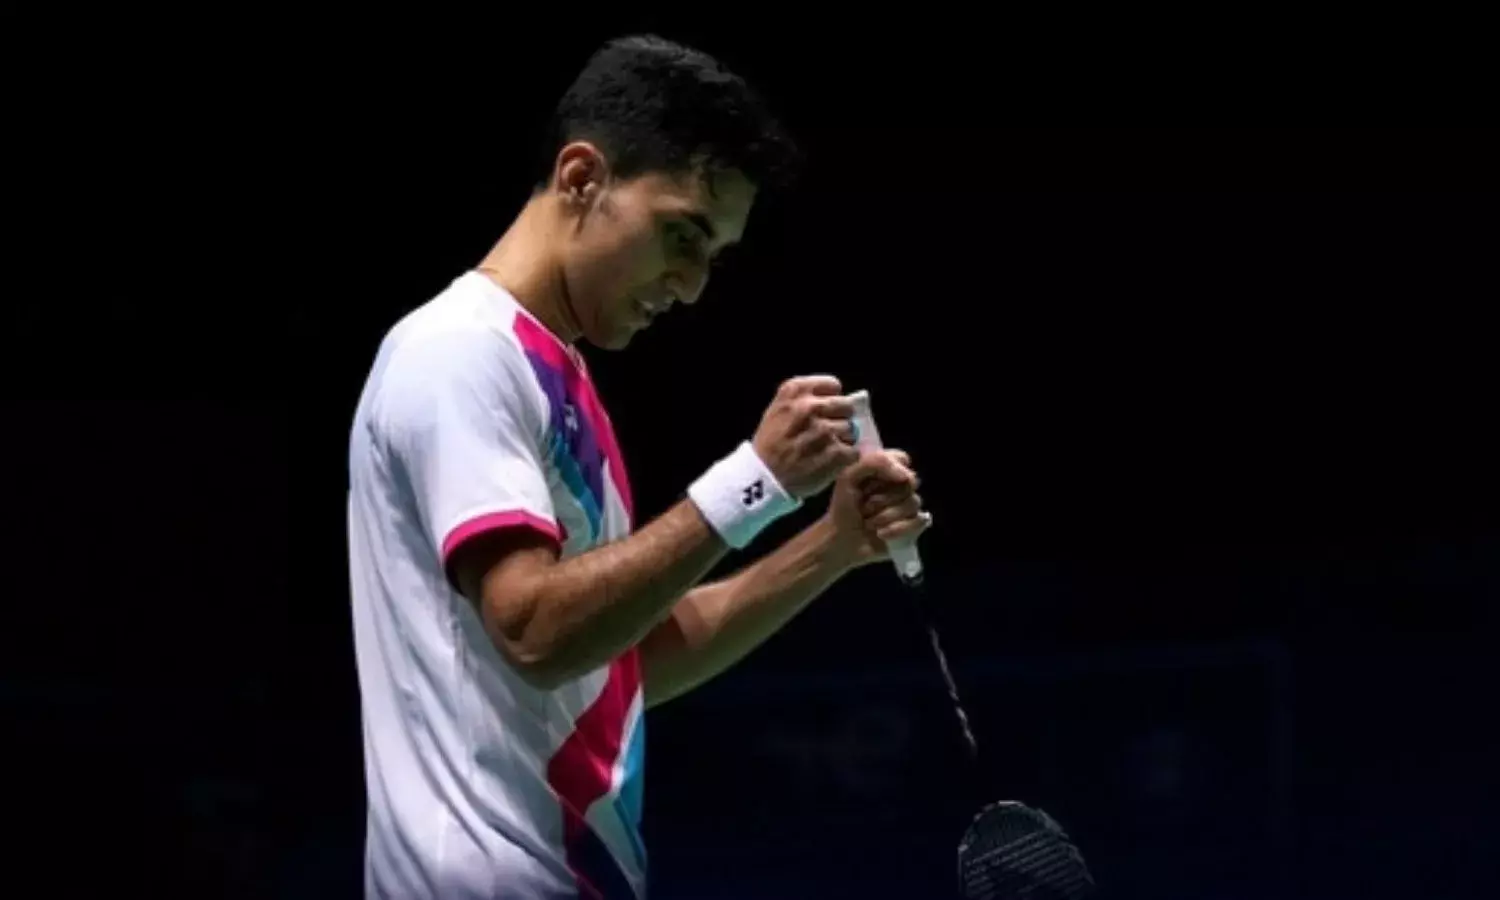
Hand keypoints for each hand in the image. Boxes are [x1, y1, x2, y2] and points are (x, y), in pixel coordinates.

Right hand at [751, 375, 860, 498]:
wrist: (763, 479)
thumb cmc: (771, 445)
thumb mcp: (777, 410)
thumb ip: (803, 400)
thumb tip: (837, 399)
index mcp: (794, 391)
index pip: (833, 385)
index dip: (832, 398)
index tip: (825, 411)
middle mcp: (809, 407)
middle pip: (846, 406)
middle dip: (840, 418)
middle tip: (827, 433)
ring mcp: (823, 430)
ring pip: (851, 429)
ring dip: (842, 440)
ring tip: (825, 449)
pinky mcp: (835, 453)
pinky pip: (853, 451)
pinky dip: (845, 458)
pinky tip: (829, 462)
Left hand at [825, 448, 932, 568]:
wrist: (841, 541)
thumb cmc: (843, 508)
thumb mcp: (849, 477)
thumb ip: (876, 463)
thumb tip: (906, 476)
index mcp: (885, 472)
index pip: (902, 459)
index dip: (893, 468)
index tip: (874, 479)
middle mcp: (900, 488)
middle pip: (910, 482)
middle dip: (883, 497)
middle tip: (864, 506)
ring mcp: (908, 508)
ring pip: (913, 503)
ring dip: (885, 515)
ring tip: (869, 523)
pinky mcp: (913, 528)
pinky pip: (918, 522)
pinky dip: (896, 529)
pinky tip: (881, 534)